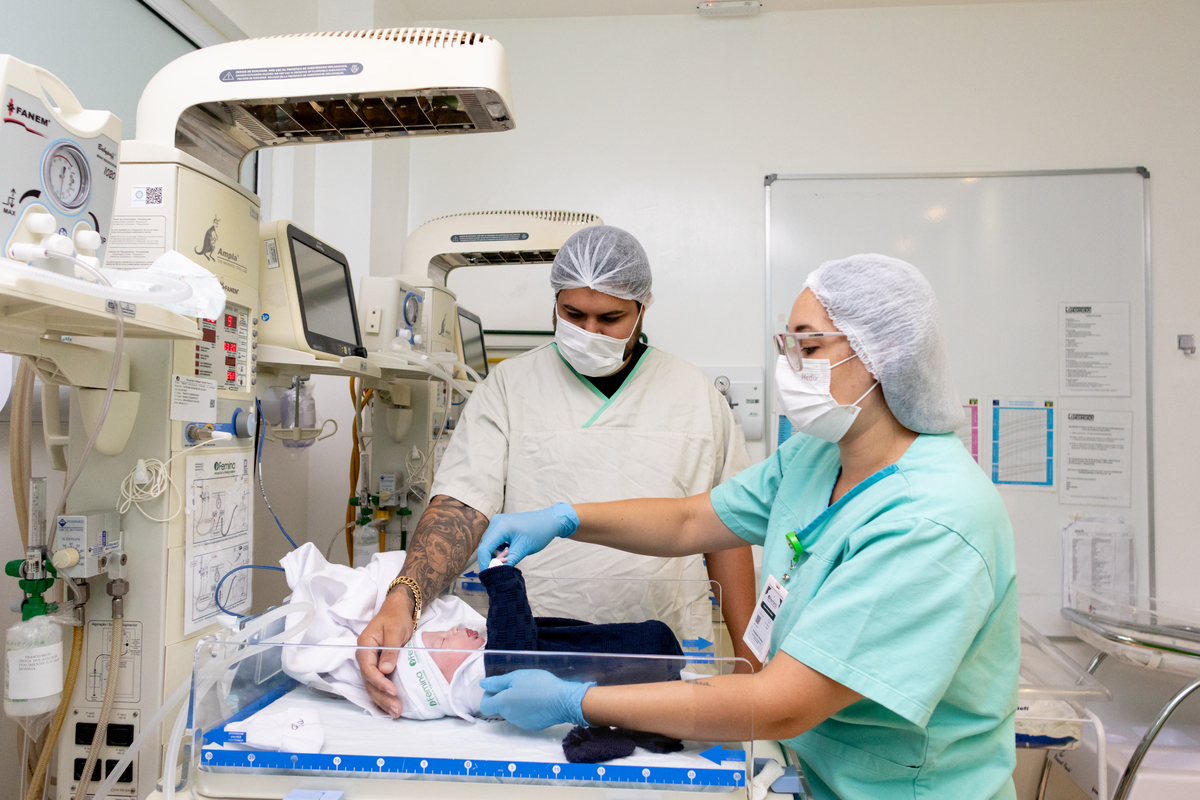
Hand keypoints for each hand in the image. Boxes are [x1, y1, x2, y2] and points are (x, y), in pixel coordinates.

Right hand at [355, 590, 415, 717]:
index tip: (393, 691)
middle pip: (369, 682)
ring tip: (396, 712)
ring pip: (372, 686)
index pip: (368, 669)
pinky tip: (390, 707)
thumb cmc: (395, 618)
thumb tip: (385, 670)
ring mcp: (370, 662)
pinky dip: (383, 695)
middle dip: (382, 697)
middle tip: (396, 709)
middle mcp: (364, 656)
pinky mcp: (378, 666)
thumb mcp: (395, 631)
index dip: (379, 682)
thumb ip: (390, 650)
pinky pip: (377, 684)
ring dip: (383, 700)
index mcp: (365, 646)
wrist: (397, 610)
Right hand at [475, 503, 578, 570]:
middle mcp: (496, 522)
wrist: (549, 521)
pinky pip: (495, 539)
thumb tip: (495, 572)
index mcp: (500, 526)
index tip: (488, 575)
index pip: (484, 548)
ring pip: (490, 543)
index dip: (484, 563)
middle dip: (492, 559)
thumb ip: (508, 561)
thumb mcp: (523, 550)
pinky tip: (511, 549)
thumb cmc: (538, 533)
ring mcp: (498, 522)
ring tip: (510, 556)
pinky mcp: (501, 524)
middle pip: (486, 546)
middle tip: (505, 566)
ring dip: (496, 553)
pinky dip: (500, 547)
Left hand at [479, 669, 593, 729]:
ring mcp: (521, 723)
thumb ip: (498, 682)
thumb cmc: (539, 684)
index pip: (485, 705)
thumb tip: (483, 685)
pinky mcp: (533, 726)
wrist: (563, 701)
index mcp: (503, 703)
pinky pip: (524, 716)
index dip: (488, 695)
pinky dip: (527, 709)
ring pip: (512, 712)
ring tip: (531, 691)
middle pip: (499, 708)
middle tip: (519, 684)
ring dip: (516, 703)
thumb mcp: (517, 676)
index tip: (500, 686)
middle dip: (505, 697)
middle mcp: (509, 716)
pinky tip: (538, 700)